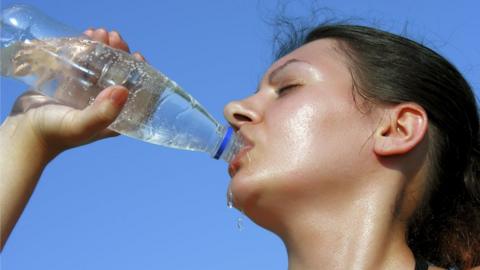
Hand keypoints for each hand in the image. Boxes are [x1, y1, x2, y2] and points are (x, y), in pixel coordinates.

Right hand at [5, 28, 145, 156]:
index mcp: (116, 118)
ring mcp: (88, 95)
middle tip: (114, 37)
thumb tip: (124, 90)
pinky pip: (84, 65)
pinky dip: (86, 50)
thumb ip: (103, 112)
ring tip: (99, 33)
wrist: (23, 132)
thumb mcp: (82, 125)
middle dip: (120, 54)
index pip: (136, 93)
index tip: (137, 56)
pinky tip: (87, 35)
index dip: (141, 73)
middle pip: (120, 75)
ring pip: (102, 67)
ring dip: (104, 48)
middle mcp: (105, 106)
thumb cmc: (54, 133)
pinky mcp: (72, 86)